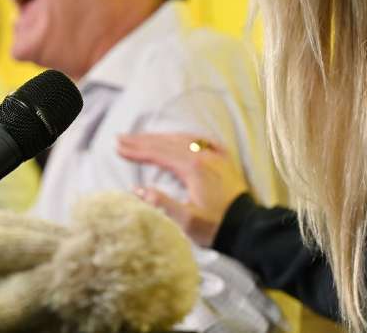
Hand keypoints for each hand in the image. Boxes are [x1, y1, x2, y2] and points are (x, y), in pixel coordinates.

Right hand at [117, 132, 248, 246]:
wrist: (247, 229)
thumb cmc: (216, 227)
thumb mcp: (186, 221)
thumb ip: (161, 203)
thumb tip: (137, 188)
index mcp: (193, 169)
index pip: (158, 154)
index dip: (137, 151)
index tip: (118, 148)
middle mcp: (204, 156)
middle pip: (167, 143)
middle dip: (142, 140)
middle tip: (121, 137)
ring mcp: (215, 156)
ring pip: (182, 139)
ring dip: (160, 137)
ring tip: (141, 137)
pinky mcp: (224, 160)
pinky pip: (200, 141)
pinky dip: (184, 137)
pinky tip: (178, 137)